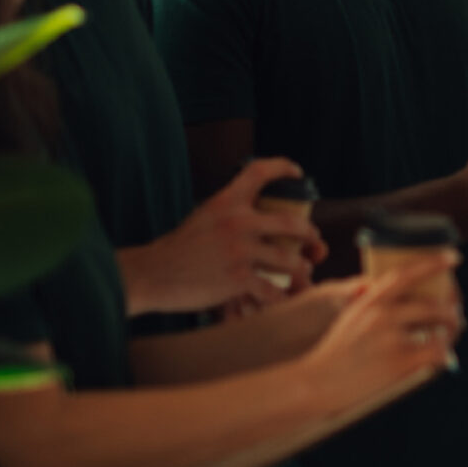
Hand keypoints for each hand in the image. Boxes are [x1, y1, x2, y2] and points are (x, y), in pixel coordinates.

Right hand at [121, 157, 328, 313]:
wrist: (152, 273)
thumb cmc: (177, 249)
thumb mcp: (203, 218)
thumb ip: (229, 216)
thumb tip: (258, 223)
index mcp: (226, 201)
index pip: (259, 171)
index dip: (283, 167)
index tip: (297, 172)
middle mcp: (236, 222)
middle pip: (291, 224)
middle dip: (310, 234)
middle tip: (315, 239)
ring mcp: (239, 250)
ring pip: (289, 260)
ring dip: (302, 268)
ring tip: (304, 272)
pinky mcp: (237, 278)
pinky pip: (273, 290)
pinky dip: (283, 297)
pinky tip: (286, 299)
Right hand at [300, 256, 463, 400]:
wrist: (316, 383)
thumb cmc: (333, 354)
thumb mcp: (349, 318)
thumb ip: (371, 304)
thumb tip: (399, 299)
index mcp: (369, 300)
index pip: (406, 274)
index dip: (433, 263)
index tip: (453, 257)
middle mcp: (382, 314)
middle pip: (432, 304)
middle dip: (451, 310)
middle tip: (456, 317)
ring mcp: (391, 338)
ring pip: (440, 329)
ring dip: (451, 332)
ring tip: (451, 337)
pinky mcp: (399, 362)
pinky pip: (437, 353)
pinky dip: (445, 356)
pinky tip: (444, 359)